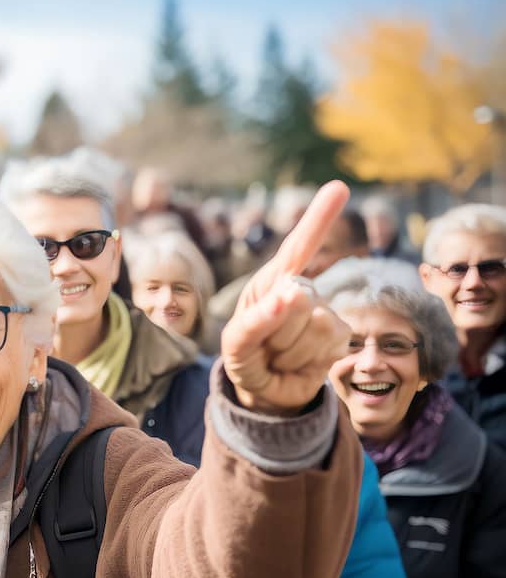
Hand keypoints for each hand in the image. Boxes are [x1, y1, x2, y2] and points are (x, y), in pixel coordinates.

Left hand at [221, 181, 352, 414]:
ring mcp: (324, 310)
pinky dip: (306, 358)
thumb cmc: (246, 357)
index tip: (339, 188)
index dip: (318, 218)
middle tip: (265, 344)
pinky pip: (329, 341)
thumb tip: (292, 294)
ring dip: (289, 347)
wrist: (265, 390)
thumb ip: (257, 319)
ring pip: (315, 322)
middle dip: (275, 328)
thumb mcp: (236, 342)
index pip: (298, 246)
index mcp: (273, 281)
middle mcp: (302, 288)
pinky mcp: (341, 334)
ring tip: (279, 354)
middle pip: (298, 296)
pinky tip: (298, 361)